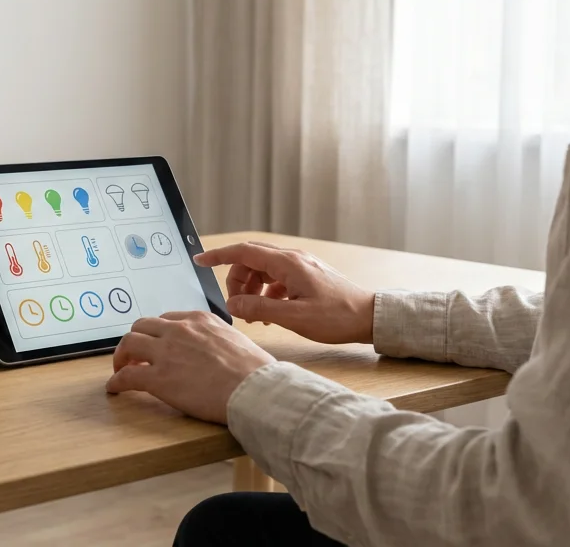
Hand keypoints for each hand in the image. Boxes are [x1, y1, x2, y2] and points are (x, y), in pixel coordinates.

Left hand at [105, 310, 274, 423]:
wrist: (254, 388)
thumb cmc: (254, 371)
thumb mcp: (235, 340)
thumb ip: (216, 340)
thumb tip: (214, 352)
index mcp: (198, 319)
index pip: (167, 319)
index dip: (157, 333)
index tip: (155, 344)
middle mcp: (179, 330)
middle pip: (142, 326)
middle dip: (135, 340)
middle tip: (134, 355)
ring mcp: (166, 352)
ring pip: (129, 343)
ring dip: (121, 356)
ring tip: (120, 368)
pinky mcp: (158, 378)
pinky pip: (127, 375)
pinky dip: (117, 381)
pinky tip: (115, 389)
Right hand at [196, 242, 375, 344]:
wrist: (369, 317)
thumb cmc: (337, 317)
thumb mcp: (294, 317)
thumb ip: (259, 308)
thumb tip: (233, 305)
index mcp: (288, 264)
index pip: (244, 251)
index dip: (219, 255)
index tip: (201, 260)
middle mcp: (293, 259)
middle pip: (251, 261)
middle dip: (237, 281)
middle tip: (237, 307)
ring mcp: (300, 266)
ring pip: (262, 271)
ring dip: (251, 289)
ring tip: (254, 315)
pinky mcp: (306, 276)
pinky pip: (276, 279)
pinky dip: (266, 293)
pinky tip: (269, 312)